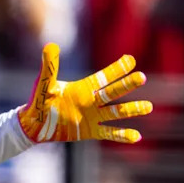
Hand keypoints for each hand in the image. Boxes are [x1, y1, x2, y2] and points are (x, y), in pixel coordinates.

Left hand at [18, 43, 150, 143]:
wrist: (34, 124)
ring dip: (132, 109)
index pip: (103, 77)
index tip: (130, 60)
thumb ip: (50, 67)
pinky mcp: (90, 132)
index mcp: (83, 88)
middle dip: (126, 85)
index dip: (115, 69)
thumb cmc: (39, 102)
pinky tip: (136, 137)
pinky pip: (109, 133)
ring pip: (116, 112)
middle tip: (141, 78)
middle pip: (113, 92)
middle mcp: (91, 101)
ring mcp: (93, 117)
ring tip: (148, 107)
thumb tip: (50, 45)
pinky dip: (122, 135)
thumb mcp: (45, 84)